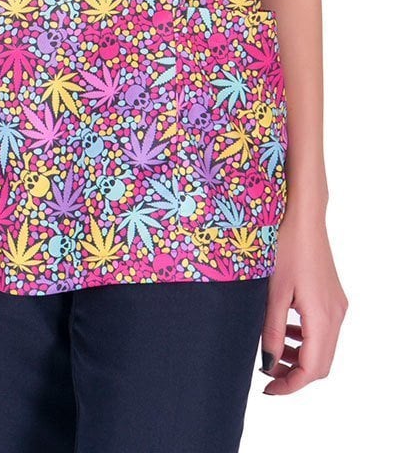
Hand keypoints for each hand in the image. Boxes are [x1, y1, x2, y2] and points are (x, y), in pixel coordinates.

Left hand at [259, 205, 348, 394]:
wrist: (303, 214)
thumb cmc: (286, 246)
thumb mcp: (273, 292)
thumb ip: (272, 331)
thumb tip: (269, 364)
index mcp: (322, 317)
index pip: (312, 368)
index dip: (290, 385)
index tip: (267, 389)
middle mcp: (336, 314)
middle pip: (321, 363)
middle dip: (295, 374)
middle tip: (267, 374)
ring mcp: (337, 304)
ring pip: (323, 347)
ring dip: (300, 357)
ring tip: (273, 352)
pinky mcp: (332, 295)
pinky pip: (323, 329)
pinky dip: (306, 338)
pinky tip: (286, 328)